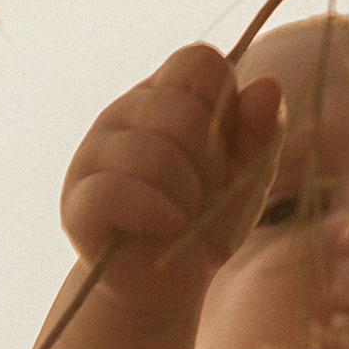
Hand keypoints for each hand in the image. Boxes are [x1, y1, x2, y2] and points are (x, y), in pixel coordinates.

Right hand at [58, 44, 286, 317]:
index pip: (199, 61)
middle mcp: (124, 113)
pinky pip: (116, 190)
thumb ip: (261, 133)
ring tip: (183, 215)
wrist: (166, 287)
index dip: (225, 106)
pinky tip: (168, 224)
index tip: (226, 149)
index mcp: (166, 96)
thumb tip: (269, 85)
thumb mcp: (246, 179)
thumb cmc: (205, 224)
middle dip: (209, 162)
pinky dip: (155, 211)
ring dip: (186, 195)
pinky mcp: (78, 201)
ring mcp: (94, 154)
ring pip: (152, 153)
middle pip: (180, 108)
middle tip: (204, 193)